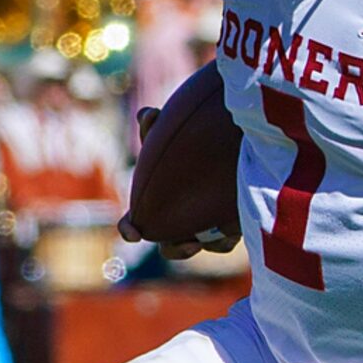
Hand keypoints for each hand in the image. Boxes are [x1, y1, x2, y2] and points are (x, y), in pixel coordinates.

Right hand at [121, 103, 237, 257]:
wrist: (225, 150)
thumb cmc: (187, 145)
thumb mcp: (170, 135)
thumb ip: (157, 127)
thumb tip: (148, 113)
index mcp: (156, 204)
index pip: (134, 223)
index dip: (129, 230)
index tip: (132, 234)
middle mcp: (177, 221)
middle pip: (168, 247)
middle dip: (176, 249)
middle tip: (188, 242)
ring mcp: (202, 228)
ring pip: (200, 246)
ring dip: (206, 243)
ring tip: (213, 235)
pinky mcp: (228, 229)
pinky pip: (224, 242)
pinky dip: (226, 236)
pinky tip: (233, 227)